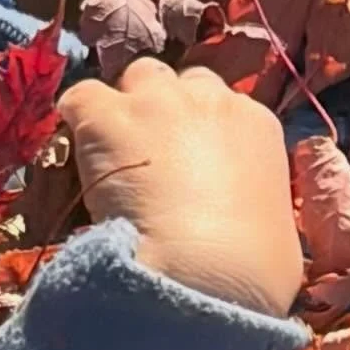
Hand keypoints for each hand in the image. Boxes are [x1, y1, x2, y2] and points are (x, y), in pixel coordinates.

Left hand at [56, 59, 303, 318]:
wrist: (205, 271)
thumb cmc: (253, 269)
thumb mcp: (273, 228)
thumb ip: (251, 201)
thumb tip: (239, 218)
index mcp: (254, 124)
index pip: (220, 100)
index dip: (199, 127)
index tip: (187, 157)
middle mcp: (206, 99)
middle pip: (175, 80)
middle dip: (161, 106)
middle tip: (148, 150)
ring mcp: (154, 103)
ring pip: (132, 77)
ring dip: (124, 105)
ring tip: (110, 148)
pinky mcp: (106, 116)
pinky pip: (80, 97)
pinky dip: (76, 116)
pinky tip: (75, 149)